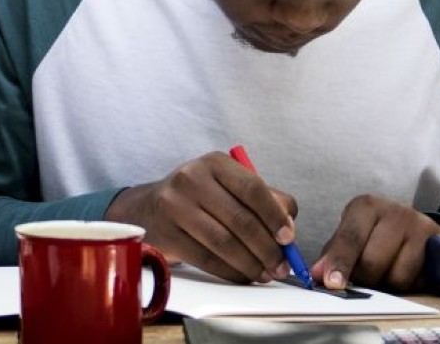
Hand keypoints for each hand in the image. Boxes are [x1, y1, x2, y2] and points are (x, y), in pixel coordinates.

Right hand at [105, 151, 299, 283]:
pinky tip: (243, 276)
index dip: (274, 216)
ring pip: (224, 242)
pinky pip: (206, 259)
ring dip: (250, 264)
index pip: (252, 188)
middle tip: (281, 266)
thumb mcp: (229, 186)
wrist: (150, 207)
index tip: (288, 238)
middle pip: (240, 219)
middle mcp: (192, 178)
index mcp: (214, 163)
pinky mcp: (166, 233)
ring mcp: (175, 205)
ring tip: (265, 274)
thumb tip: (288, 229)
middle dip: (267, 249)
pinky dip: (230, 272)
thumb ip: (265, 200)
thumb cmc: (201, 198)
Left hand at [313, 194, 439, 291]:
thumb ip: (334, 255)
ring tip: (388, 270)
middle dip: (365, 278)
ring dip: (388, 284)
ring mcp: (420, 226)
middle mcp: (395, 211)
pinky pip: (420, 280)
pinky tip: (407, 272)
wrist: (417, 226)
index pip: (350, 238)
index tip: (332, 283)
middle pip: (372, 262)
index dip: (340, 263)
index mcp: (366, 206)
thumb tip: (319, 276)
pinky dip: (410, 285)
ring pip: (397, 277)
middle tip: (366, 276)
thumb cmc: (376, 233)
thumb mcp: (353, 236)